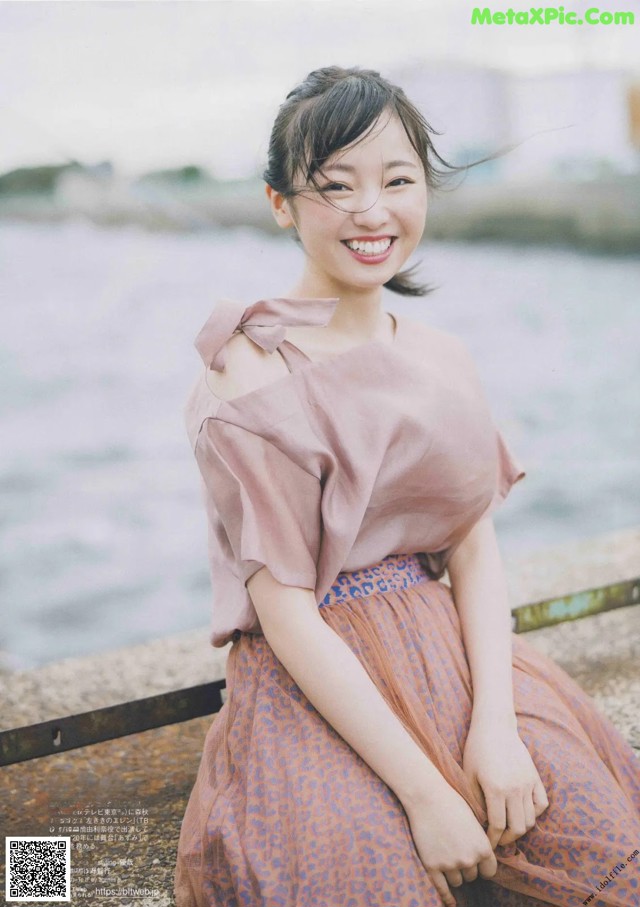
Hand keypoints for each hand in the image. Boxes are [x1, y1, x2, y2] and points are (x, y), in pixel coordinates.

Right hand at [403, 782, 497, 906]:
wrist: (427, 796)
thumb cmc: (451, 803)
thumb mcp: (473, 820)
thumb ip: (480, 841)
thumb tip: (484, 858)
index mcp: (483, 847)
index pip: (489, 872)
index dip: (482, 867)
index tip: (476, 863)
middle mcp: (469, 859)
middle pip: (472, 876)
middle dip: (465, 867)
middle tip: (456, 851)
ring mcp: (450, 864)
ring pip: (457, 882)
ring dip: (453, 874)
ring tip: (446, 856)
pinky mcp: (432, 866)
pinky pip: (442, 889)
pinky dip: (446, 897)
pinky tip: (450, 902)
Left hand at [462, 718, 548, 848]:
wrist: (494, 726)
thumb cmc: (476, 750)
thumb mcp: (469, 775)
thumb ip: (475, 801)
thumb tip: (481, 824)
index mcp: (495, 789)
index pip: (498, 826)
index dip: (492, 839)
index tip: (487, 843)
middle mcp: (515, 789)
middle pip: (517, 827)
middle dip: (506, 839)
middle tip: (498, 840)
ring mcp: (527, 783)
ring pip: (531, 819)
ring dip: (520, 829)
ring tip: (508, 829)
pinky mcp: (535, 777)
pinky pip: (542, 804)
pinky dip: (535, 813)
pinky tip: (522, 813)